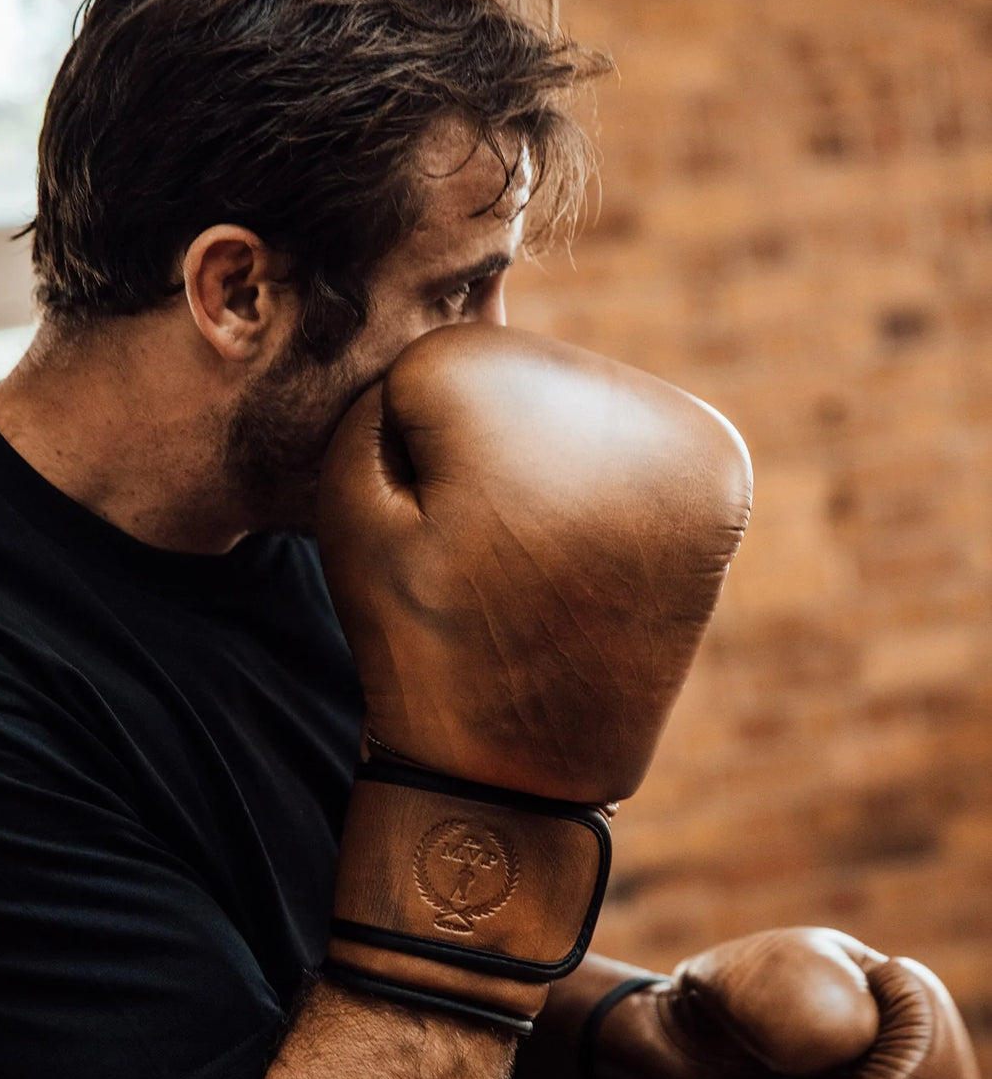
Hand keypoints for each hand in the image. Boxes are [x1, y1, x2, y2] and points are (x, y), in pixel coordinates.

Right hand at [317, 324, 751, 1030]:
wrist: (520, 773)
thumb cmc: (416, 642)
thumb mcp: (354, 502)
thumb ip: (387, 382)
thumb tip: (472, 305)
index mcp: (523, 412)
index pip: (443, 366)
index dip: (411, 456)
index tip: (433, 541)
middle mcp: (629, 408)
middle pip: (522, 374)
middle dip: (485, 449)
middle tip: (483, 555)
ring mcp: (691, 438)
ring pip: (577, 397)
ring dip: (543, 456)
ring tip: (532, 555)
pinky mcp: (723, 472)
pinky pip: (634, 433)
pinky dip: (600, 475)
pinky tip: (582, 543)